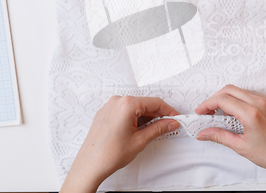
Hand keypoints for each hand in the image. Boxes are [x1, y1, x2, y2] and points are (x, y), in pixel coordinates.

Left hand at [60, 96, 179, 192]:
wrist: (90, 165)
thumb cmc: (109, 154)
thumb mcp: (140, 140)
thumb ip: (159, 128)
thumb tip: (171, 123)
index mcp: (127, 104)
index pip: (155, 102)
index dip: (168, 111)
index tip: (175, 118)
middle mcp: (117, 101)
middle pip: (145, 104)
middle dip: (157, 115)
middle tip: (168, 125)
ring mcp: (109, 107)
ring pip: (134, 108)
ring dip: (146, 117)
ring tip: (153, 131)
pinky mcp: (105, 113)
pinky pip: (124, 111)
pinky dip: (134, 118)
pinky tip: (139, 130)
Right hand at [195, 85, 265, 192]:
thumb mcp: (241, 147)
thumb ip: (219, 136)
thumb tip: (203, 133)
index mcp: (252, 113)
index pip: (223, 100)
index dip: (207, 104)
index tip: (201, 112)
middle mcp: (261, 103)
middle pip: (229, 89)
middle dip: (215, 99)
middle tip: (208, 112)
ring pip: (241, 91)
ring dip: (228, 98)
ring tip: (221, 115)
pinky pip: (252, 95)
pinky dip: (240, 100)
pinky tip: (237, 114)